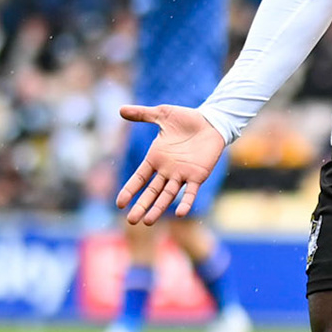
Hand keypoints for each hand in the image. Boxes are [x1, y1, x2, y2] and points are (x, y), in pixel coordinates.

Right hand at [115, 104, 225, 223]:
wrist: (211, 121)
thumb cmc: (186, 119)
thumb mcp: (162, 114)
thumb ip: (142, 114)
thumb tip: (120, 109)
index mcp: (156, 158)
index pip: (139, 178)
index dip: (130, 190)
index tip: (119, 203)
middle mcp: (167, 170)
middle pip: (151, 192)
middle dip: (141, 206)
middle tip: (131, 220)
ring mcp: (182, 174)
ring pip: (167, 195)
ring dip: (158, 208)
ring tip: (148, 221)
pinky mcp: (198, 175)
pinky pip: (190, 192)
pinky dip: (185, 202)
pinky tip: (181, 213)